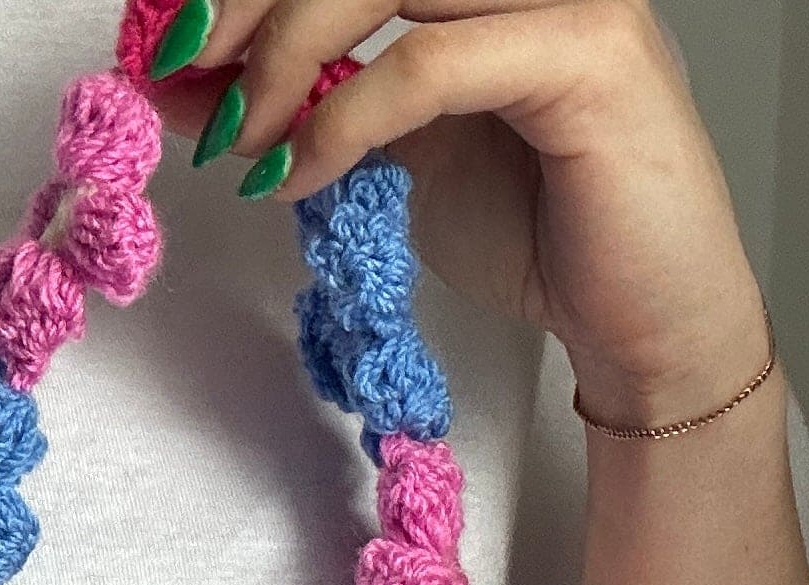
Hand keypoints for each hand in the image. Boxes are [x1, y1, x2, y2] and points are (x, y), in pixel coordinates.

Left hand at [149, 0, 769, 428]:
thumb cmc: (539, 233)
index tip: (169, 37)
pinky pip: (429, 64)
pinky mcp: (590, 55)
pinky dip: (341, 120)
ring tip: (237, 140)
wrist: (639, 322)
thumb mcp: (395, 152)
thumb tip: (198, 82)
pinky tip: (293, 177)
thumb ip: (314, 100)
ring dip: (284, 55)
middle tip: (181, 69)